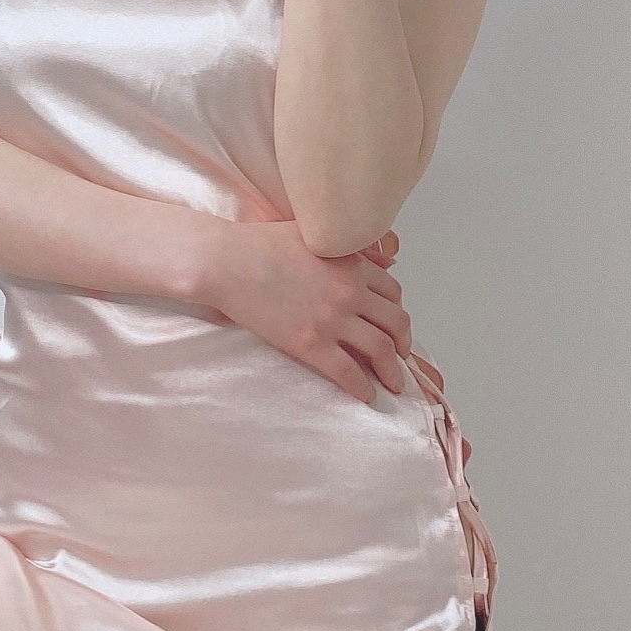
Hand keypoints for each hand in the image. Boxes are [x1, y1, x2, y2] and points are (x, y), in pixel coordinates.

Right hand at [197, 220, 413, 404]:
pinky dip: (362, 388)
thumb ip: (351, 246)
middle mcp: (350, 292)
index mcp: (352, 264)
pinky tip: (366, 396)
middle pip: (396, 322)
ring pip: (381, 350)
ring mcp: (332, 320)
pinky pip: (348, 373)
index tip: (394, 325)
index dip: (397, 311)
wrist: (226, 263)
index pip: (392, 292)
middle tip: (402, 357)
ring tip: (393, 384)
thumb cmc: (261, 244)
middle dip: (404, 343)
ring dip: (393, 371)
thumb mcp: (313, 234)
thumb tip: (385, 258)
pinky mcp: (310, 344)